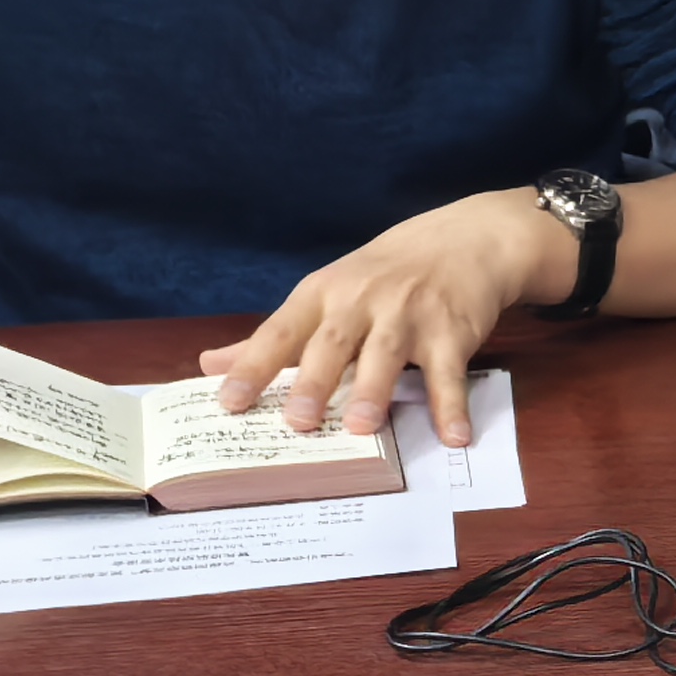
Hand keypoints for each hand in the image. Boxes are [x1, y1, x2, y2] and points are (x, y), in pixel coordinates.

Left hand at [200, 189, 564, 443]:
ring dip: (375, 390)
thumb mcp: (325, 293)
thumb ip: (274, 335)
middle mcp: (362, 302)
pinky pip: (448, 372)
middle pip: (333, 343)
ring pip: (387, 354)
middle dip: (315, 381)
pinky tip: (453, 435)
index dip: (253, 366)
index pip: (280, 332)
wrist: (465, 240)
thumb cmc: (383, 274)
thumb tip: (210, 364)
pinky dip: (451, 404)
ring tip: (361, 426)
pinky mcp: (451, 331)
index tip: (229, 400)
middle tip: (298, 421)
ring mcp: (409, 315)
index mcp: (323, 295)